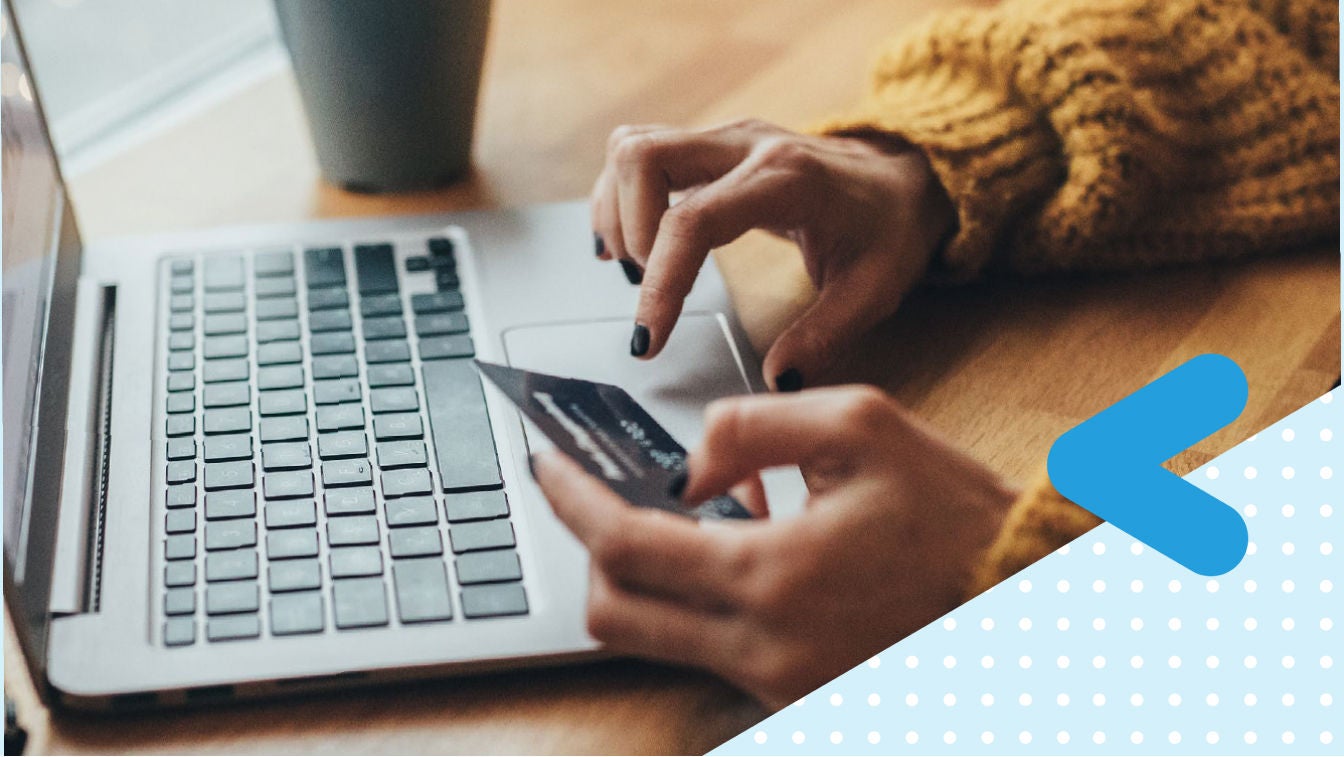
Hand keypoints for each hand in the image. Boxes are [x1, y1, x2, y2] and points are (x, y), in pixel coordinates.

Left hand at [532, 386, 1016, 707]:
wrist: (1026, 599)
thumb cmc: (956, 515)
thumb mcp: (861, 425)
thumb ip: (751, 426)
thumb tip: (687, 467)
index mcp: (772, 576)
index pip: (624, 545)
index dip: (571, 500)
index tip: (546, 465)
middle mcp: (761, 646)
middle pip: (614, 613)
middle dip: (591, 548)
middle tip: (600, 493)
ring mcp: (774, 681)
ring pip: (651, 639)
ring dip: (646, 574)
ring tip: (694, 512)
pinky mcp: (792, 694)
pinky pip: (705, 650)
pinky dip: (695, 600)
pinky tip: (739, 548)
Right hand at [592, 119, 955, 389]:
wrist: (903, 179)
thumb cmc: (889, 230)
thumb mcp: (874, 291)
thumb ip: (825, 336)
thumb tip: (777, 380)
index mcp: (787, 180)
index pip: (694, 220)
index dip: (661, 282)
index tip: (648, 339)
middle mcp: (747, 145)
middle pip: (644, 157)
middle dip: (627, 230)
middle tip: (646, 287)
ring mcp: (725, 138)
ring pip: (633, 147)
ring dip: (617, 210)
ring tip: (637, 267)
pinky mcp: (710, 145)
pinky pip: (640, 153)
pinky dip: (621, 197)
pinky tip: (631, 244)